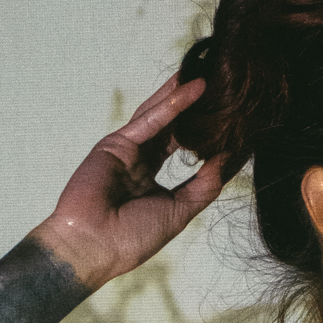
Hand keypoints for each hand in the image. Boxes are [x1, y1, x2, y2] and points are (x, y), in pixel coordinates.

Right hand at [36, 75, 225, 287]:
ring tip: (208, 76)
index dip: (202, 133)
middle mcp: (137, 160)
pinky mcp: (116, 143)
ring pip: (159, 115)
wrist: (94, 246)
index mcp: (149, 178)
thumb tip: (227, 160)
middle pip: (170, 125)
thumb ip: (204, 186)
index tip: (229, 118)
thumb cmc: (132, 238)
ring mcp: (125, 150)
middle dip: (192, 107)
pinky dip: (171, 105)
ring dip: (182, 95)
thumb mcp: (179, 211)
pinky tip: (192, 90)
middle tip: (218, 85)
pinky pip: (148, 121)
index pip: (180, 146)